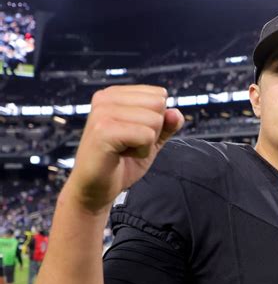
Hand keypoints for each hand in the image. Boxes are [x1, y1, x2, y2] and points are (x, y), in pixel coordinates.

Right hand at [63, 85, 183, 213]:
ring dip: (146, 143)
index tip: (133, 134)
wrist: (96, 189)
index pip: (159, 95)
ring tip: (124, 150)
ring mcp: (103, 112)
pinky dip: (141, 151)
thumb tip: (176, 113)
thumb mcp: (150, 140)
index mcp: (116, 94)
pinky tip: (122, 156)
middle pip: (159, 105)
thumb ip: (166, 125)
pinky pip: (146, 136)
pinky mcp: (104, 130)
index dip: (155, 121)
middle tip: (129, 144)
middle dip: (153, 130)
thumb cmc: (120, 163)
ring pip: (155, 120)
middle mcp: (106, 98)